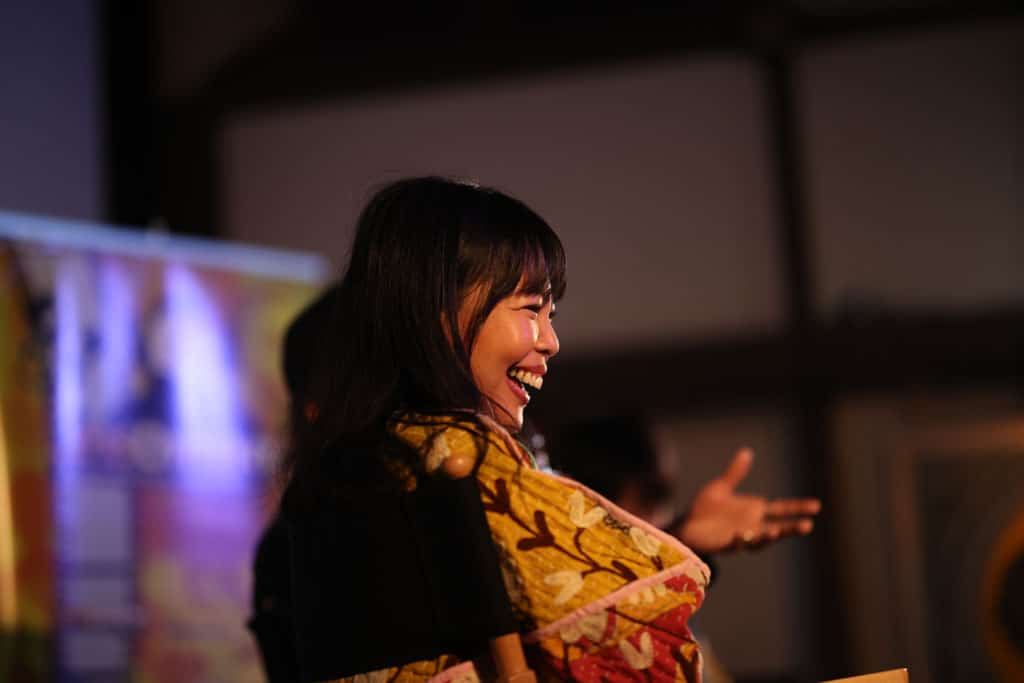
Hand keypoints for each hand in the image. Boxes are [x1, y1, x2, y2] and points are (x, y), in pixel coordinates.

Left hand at [675, 448, 820, 553]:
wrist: (686, 525)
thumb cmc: (705, 508)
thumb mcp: (721, 487)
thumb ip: (735, 473)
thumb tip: (747, 452)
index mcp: (754, 511)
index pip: (781, 510)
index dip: (798, 508)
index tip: (816, 506)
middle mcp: (752, 525)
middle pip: (777, 528)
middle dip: (791, 528)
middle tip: (808, 525)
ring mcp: (740, 536)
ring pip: (759, 540)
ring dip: (767, 537)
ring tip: (776, 532)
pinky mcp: (725, 544)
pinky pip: (735, 544)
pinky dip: (739, 540)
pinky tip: (740, 534)